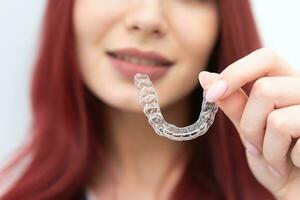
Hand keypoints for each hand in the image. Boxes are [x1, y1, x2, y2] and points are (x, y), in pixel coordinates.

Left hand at [198, 48, 299, 199]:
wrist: (296, 191)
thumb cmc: (275, 159)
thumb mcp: (249, 128)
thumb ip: (233, 103)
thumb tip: (206, 76)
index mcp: (288, 84)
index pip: (265, 58)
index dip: (235, 72)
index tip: (211, 94)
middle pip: (265, 89)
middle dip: (249, 125)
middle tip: (255, 145)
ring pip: (276, 118)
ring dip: (265, 147)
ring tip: (275, 159)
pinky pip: (292, 141)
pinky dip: (281, 160)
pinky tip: (293, 165)